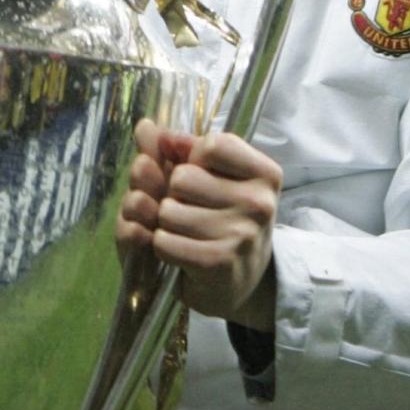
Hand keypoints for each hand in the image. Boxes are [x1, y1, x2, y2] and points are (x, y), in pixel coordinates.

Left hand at [116, 118, 280, 327]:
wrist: (238, 282)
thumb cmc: (221, 221)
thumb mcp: (208, 179)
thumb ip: (176, 149)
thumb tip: (146, 128)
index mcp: (264, 174)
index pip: (211, 145)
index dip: (193, 160)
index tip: (203, 177)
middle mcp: (259, 202)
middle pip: (182, 178)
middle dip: (174, 194)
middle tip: (191, 211)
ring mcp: (241, 234)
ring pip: (168, 211)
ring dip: (166, 223)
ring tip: (186, 233)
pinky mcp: (218, 263)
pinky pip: (163, 241)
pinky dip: (162, 247)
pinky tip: (181, 252)